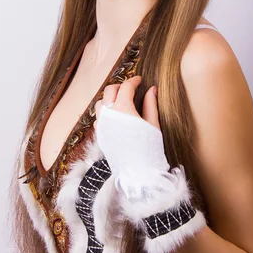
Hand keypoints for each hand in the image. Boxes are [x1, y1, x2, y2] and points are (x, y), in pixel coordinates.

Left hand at [94, 76, 177, 200]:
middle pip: (110, 90)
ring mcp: (102, 125)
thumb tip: (152, 89)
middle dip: (121, 86)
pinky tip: (115, 116)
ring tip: (121, 100)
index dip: (134, 81)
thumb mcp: (153, 124)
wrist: (138, 173)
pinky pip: (99, 117)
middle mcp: (108, 114)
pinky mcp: (100, 135)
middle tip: (131, 87)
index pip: (126, 87)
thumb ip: (150, 104)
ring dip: (110, 97)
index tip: (140, 80)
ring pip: (100, 102)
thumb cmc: (150, 149)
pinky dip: (105, 111)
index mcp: (123, 108)